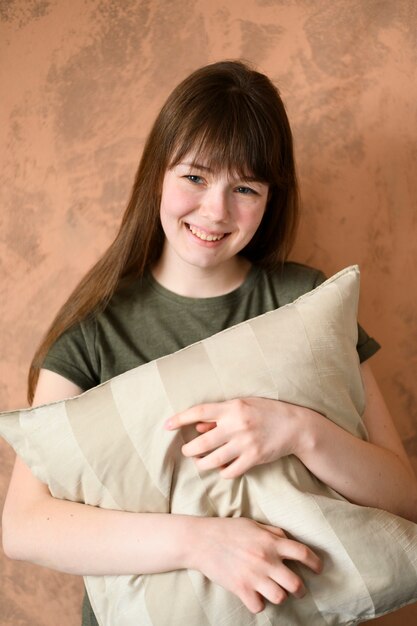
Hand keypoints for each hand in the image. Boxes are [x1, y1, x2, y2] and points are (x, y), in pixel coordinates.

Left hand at [165, 397, 312, 477]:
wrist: (295, 425)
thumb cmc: (266, 412)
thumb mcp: (243, 405)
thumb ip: (220, 415)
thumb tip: (197, 426)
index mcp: (232, 407)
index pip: (199, 412)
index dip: (180, 419)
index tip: (166, 426)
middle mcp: (237, 425)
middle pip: (201, 442)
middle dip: (190, 450)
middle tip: (188, 451)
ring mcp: (245, 443)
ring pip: (212, 460)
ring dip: (202, 464)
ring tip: (201, 462)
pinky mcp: (254, 458)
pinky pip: (230, 472)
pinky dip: (223, 473)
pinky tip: (222, 469)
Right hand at [188, 516, 321, 613]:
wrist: (201, 540)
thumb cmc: (227, 529)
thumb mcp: (253, 524)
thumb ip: (273, 532)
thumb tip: (288, 540)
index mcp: (271, 542)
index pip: (303, 553)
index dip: (315, 562)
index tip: (319, 568)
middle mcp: (266, 560)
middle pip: (296, 583)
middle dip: (300, 589)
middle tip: (298, 589)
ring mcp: (253, 576)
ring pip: (280, 598)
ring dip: (280, 596)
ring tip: (276, 592)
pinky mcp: (240, 588)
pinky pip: (259, 607)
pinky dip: (259, 604)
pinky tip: (255, 596)